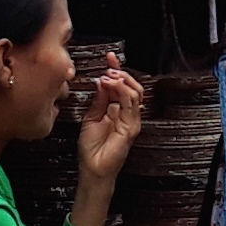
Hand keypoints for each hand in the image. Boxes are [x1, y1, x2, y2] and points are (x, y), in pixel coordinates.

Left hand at [73, 67, 145, 189]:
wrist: (93, 168)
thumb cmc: (91, 148)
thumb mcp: (91, 117)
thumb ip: (99, 100)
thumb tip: (101, 81)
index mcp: (117, 110)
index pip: (121, 86)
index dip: (117, 70)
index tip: (110, 58)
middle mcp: (127, 113)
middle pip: (132, 86)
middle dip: (121, 74)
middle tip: (109, 69)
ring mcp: (131, 120)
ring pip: (135, 93)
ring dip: (122, 81)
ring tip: (109, 77)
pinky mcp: (132, 127)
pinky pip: (131, 105)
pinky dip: (123, 92)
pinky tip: (113, 86)